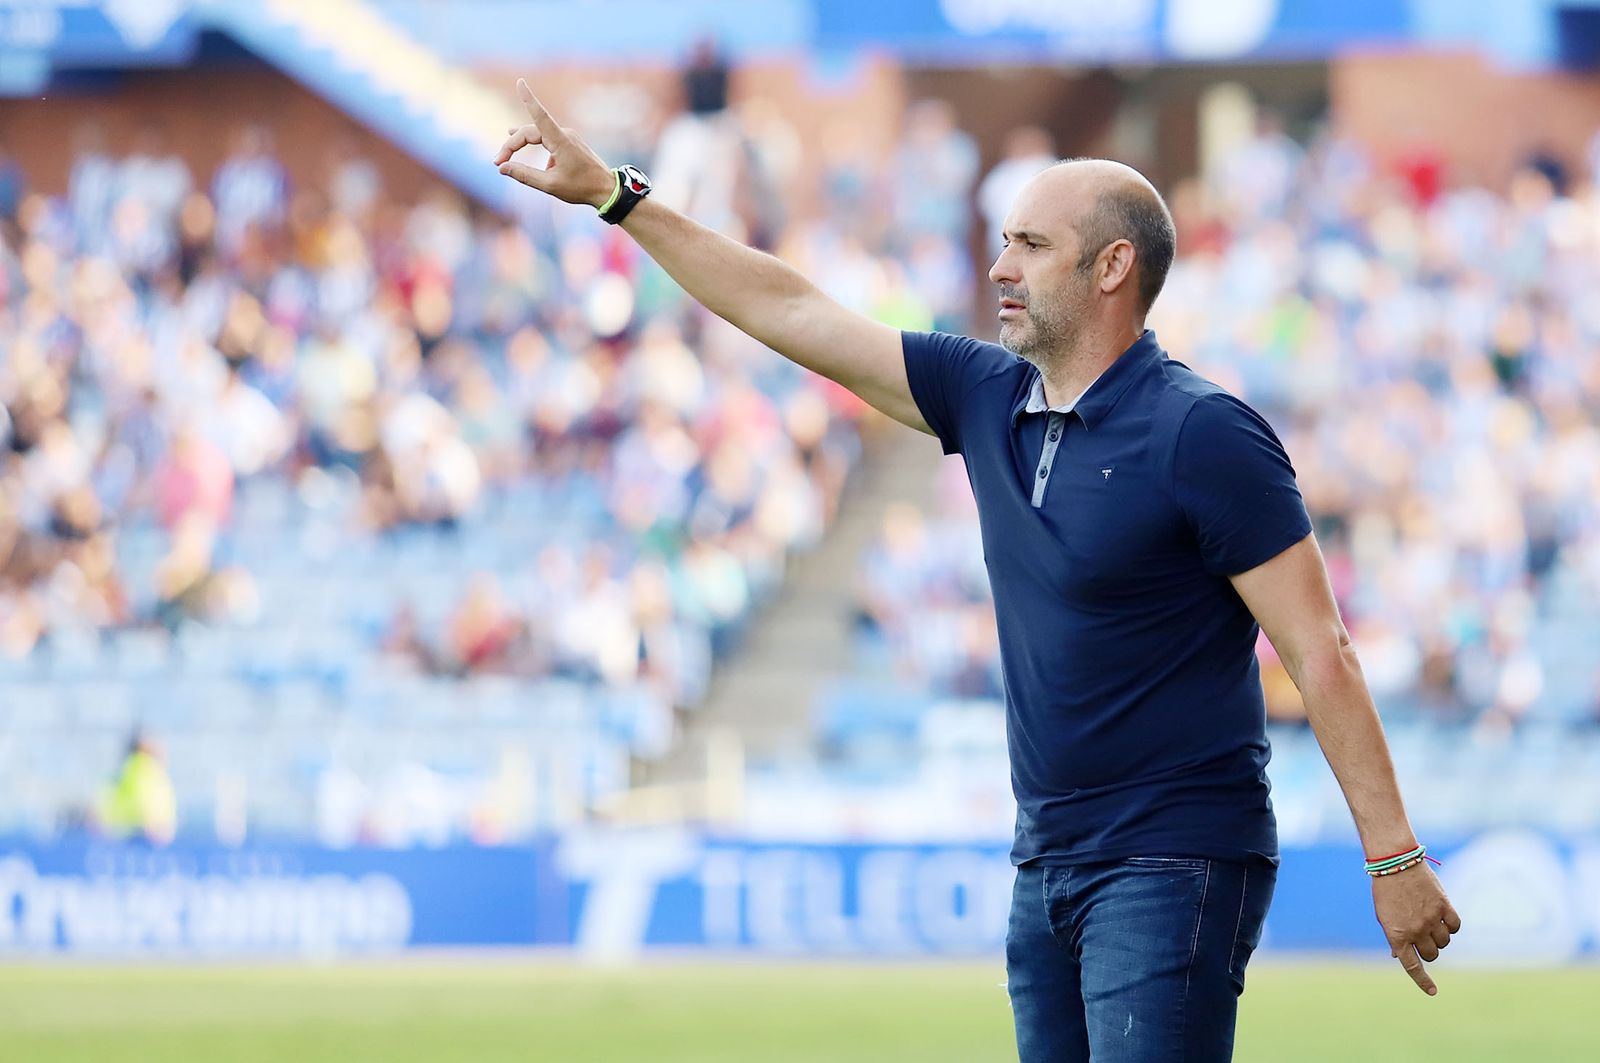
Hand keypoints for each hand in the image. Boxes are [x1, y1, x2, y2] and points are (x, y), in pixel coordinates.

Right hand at [494, 78, 615, 208]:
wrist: (607, 189)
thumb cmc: (581, 188)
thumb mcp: (550, 185)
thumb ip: (525, 175)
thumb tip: (503, 168)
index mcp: (561, 141)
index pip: (540, 116)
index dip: (528, 99)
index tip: (520, 82)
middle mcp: (564, 134)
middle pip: (530, 132)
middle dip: (512, 144)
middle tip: (498, 162)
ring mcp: (568, 137)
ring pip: (538, 134)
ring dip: (522, 141)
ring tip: (506, 143)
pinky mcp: (570, 143)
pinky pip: (548, 138)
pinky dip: (535, 142)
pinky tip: (526, 145)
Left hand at [1372, 863, 1460, 995]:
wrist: (1395, 863)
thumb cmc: (1386, 890)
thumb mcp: (1384, 916)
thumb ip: (1395, 936)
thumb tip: (1398, 956)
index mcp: (1397, 935)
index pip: (1412, 966)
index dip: (1423, 981)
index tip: (1433, 992)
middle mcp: (1415, 931)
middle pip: (1432, 955)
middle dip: (1429, 950)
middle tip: (1424, 938)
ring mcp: (1431, 919)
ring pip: (1444, 942)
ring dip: (1440, 938)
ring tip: (1430, 922)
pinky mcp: (1444, 907)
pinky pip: (1455, 927)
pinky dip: (1451, 926)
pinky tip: (1443, 917)